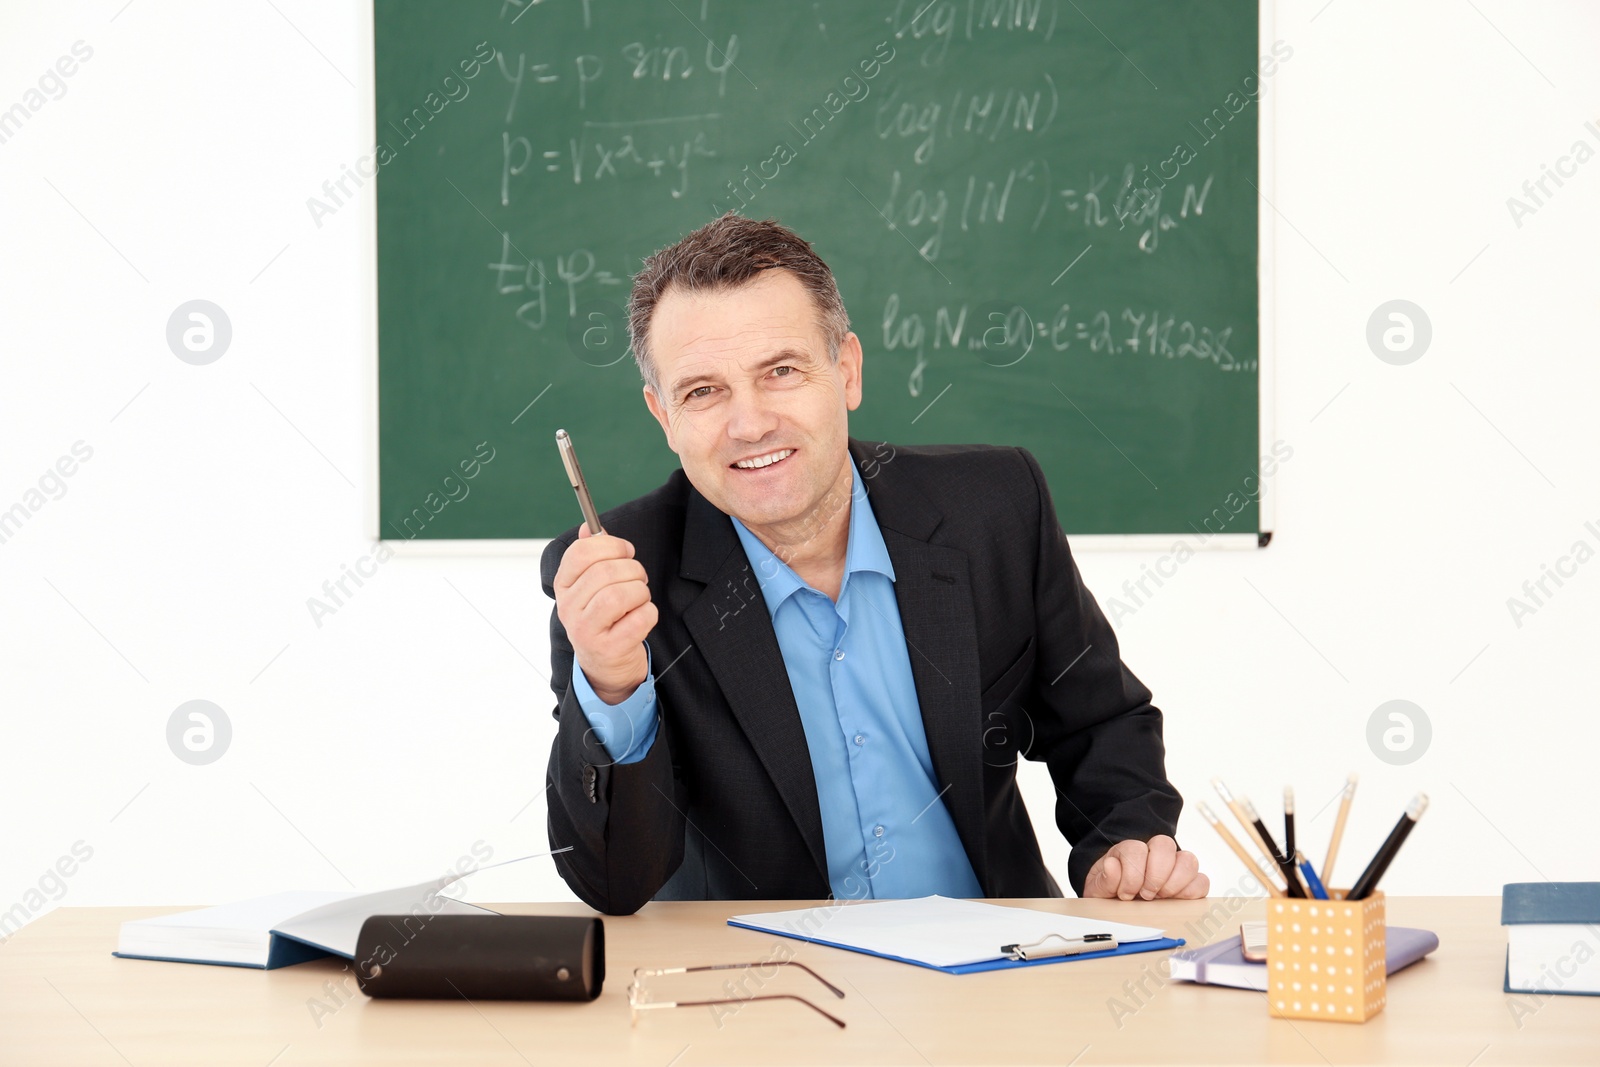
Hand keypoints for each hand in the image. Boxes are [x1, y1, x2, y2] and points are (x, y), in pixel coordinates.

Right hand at [552, 524, 656, 702]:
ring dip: (640, 592)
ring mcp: (585, 631)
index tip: (626, 551)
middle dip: (632, 570)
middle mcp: (569, 608)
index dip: (611, 545)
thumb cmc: (603, 618)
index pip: (580, 553)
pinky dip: (648, 613)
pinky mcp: (608, 648)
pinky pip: (639, 619)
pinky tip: (642, 617)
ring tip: (639, 599)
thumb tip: (589, 527)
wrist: (606, 665)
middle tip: (638, 578)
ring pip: (620, 595)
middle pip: (605, 572)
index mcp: (563, 586)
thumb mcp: (590, 587)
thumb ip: (591, 556)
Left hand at [1082, 835, 1208, 899]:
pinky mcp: (1191, 884)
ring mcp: (1176, 867)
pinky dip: (1191, 892)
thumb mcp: (1098, 888)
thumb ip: (1103, 879)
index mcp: (1130, 851)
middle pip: (1165, 845)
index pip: (1135, 848)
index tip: (1125, 894)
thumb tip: (1111, 865)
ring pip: (1188, 860)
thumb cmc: (1111, 892)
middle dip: (1155, 874)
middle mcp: (1155, 853)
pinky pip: (1202, 882)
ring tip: (1161, 899)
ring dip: (1175, 882)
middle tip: (1146, 895)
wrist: (1120, 902)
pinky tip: (1175, 902)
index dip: (1131, 872)